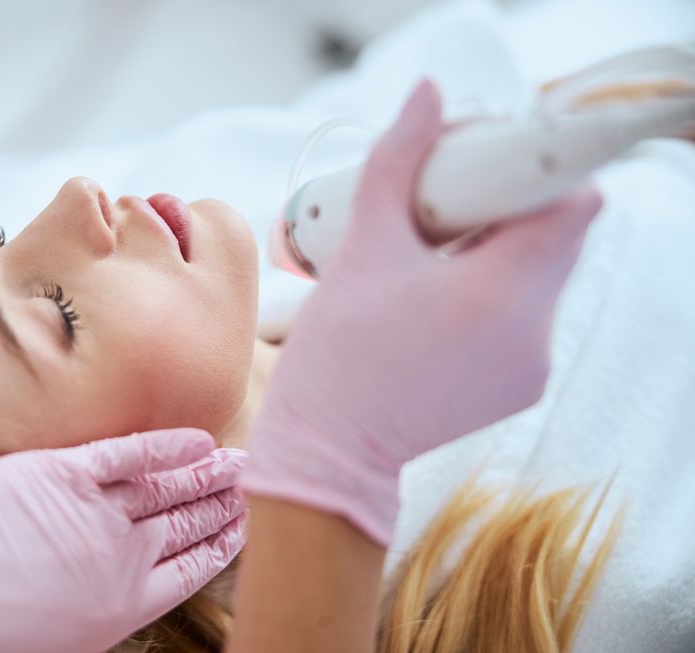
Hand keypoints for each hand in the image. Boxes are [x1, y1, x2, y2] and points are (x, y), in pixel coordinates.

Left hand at [0, 429, 246, 652]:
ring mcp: (96, 513)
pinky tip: (195, 439)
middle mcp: (122, 558)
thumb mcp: (60, 640)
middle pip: (189, 523)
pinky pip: (129, 454)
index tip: (244, 528)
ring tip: (239, 462)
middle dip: (226, 504)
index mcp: (122, 607)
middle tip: (257, 487)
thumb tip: (127, 591)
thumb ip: (104, 610)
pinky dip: (165, 445)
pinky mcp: (64, 474)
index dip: (222, 545)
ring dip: (209, 474)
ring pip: (169, 487)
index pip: (192, 568)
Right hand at [245, 80, 602, 544]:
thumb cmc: (337, 355)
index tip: (481, 168)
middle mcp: (534, 331)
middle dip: (508, 206)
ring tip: (436, 256)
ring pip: (544, 274)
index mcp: (502, 294)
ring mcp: (532, 364)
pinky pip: (528, 315)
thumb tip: (426, 96)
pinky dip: (497, 292)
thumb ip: (398, 161)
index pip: (570, 203)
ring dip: (502, 248)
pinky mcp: (522, 384)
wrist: (328, 449)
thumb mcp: (363, 248)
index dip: (534, 172)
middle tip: (445, 206)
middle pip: (558, 236)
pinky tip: (441, 299)